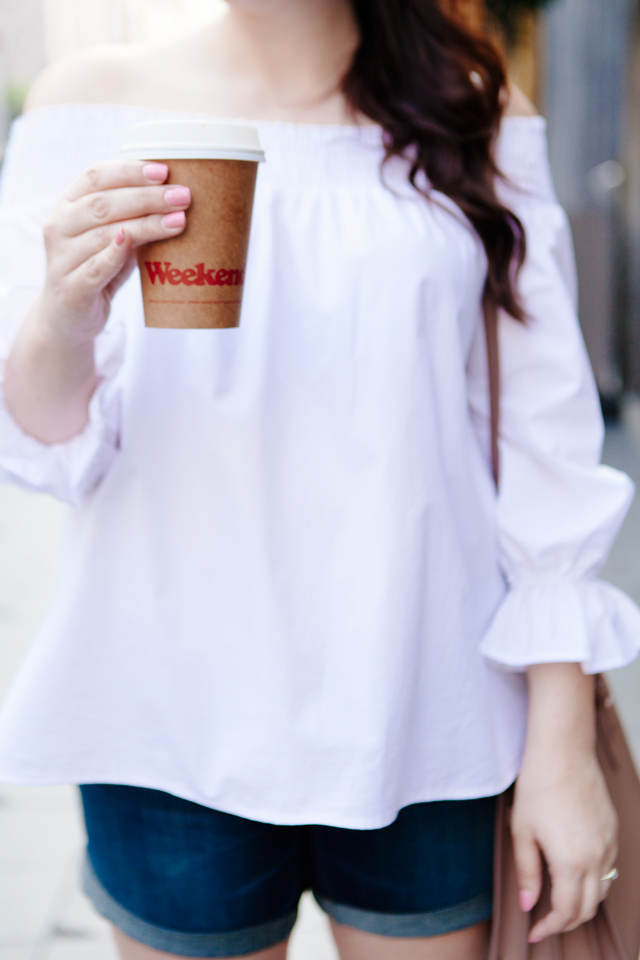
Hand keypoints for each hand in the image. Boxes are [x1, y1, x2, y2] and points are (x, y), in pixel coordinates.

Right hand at [40, 159, 190, 343]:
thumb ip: (132, 218)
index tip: (164, 171)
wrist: (67, 318)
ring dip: (145, 225)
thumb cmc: (97, 269)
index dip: (129, 171)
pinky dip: (114, 254)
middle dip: (147, 197)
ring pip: (104, 234)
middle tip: (182, 196)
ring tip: (178, 221)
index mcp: (67, 205)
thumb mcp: (114, 239)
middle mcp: (59, 226)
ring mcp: (61, 258)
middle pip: (103, 204)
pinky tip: (134, 242)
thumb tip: (175, 197)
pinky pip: (94, 268)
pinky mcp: (71, 289)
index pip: (95, 176)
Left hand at [512, 666, 617, 942]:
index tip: (535, 932)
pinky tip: (576, 874)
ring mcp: (608, 844)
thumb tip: (528, 903)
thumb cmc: (537, 787)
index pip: (566, 912)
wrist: (563, 751)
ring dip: (584, 902)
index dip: (550, 927)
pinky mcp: (612, 830)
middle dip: (567, 921)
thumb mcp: (522, 831)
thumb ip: (527, 872)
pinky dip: (594, 880)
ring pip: (603, 889)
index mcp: (571, 862)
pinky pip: (608, 866)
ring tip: (560, 902)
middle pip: (589, 907)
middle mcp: (596, 857)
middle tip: (546, 922)